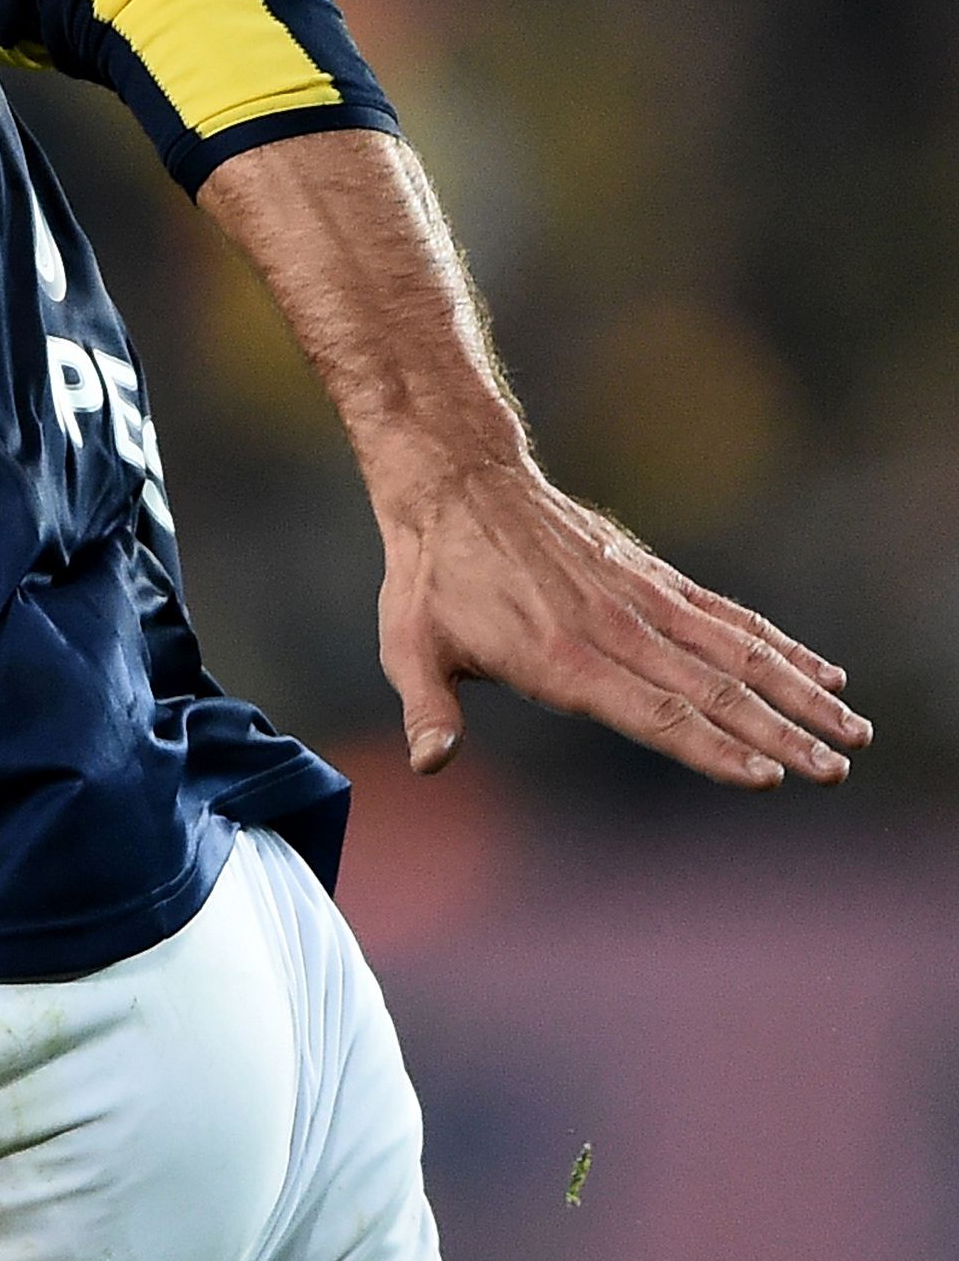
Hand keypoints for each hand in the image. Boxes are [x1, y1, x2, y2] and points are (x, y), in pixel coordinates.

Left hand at [374, 458, 864, 789]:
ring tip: (852, 732)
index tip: (766, 776)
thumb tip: (428, 763)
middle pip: (712, 690)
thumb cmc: (430, 575)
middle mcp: (614, 630)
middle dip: (779, 734)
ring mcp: (642, 599)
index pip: (653, 713)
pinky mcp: (653, 577)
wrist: (457, 484)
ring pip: (736, 652)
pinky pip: (727, 615)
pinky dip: (779, 645)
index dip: (711, 748)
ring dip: (798, 693)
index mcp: (561, 658)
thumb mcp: (408, 644)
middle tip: (833, 772)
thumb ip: (429, 708)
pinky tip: (823, 673)